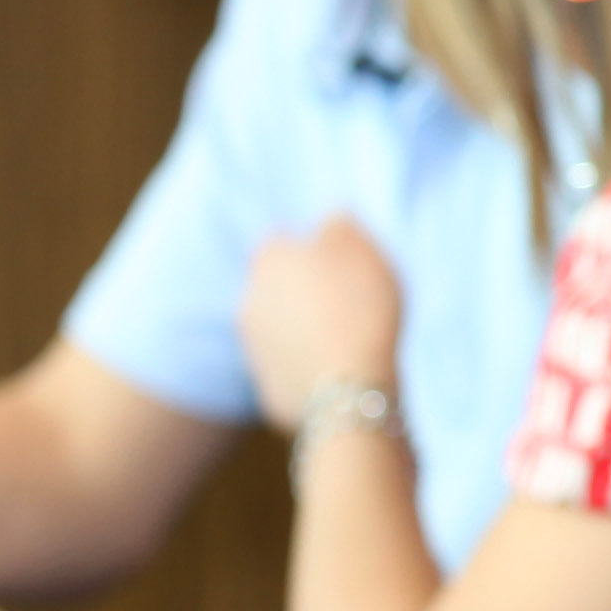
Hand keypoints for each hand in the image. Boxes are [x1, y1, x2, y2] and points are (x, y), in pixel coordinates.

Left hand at [234, 216, 403, 415]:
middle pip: (278, 289)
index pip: (282, 241)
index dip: (314, 252)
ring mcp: (254, 350)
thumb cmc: (359, 309)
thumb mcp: (361, 247)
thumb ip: (340, 224)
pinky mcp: (269, 393)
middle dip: (304, 294)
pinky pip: (292, 373)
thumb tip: (331, 218)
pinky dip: (310, 372)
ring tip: (348, 342)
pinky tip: (341, 376)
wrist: (350, 391)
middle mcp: (249, 301)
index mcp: (268, 259)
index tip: (343, 264)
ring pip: (280, 332)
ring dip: (303, 333)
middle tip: (349, 304)